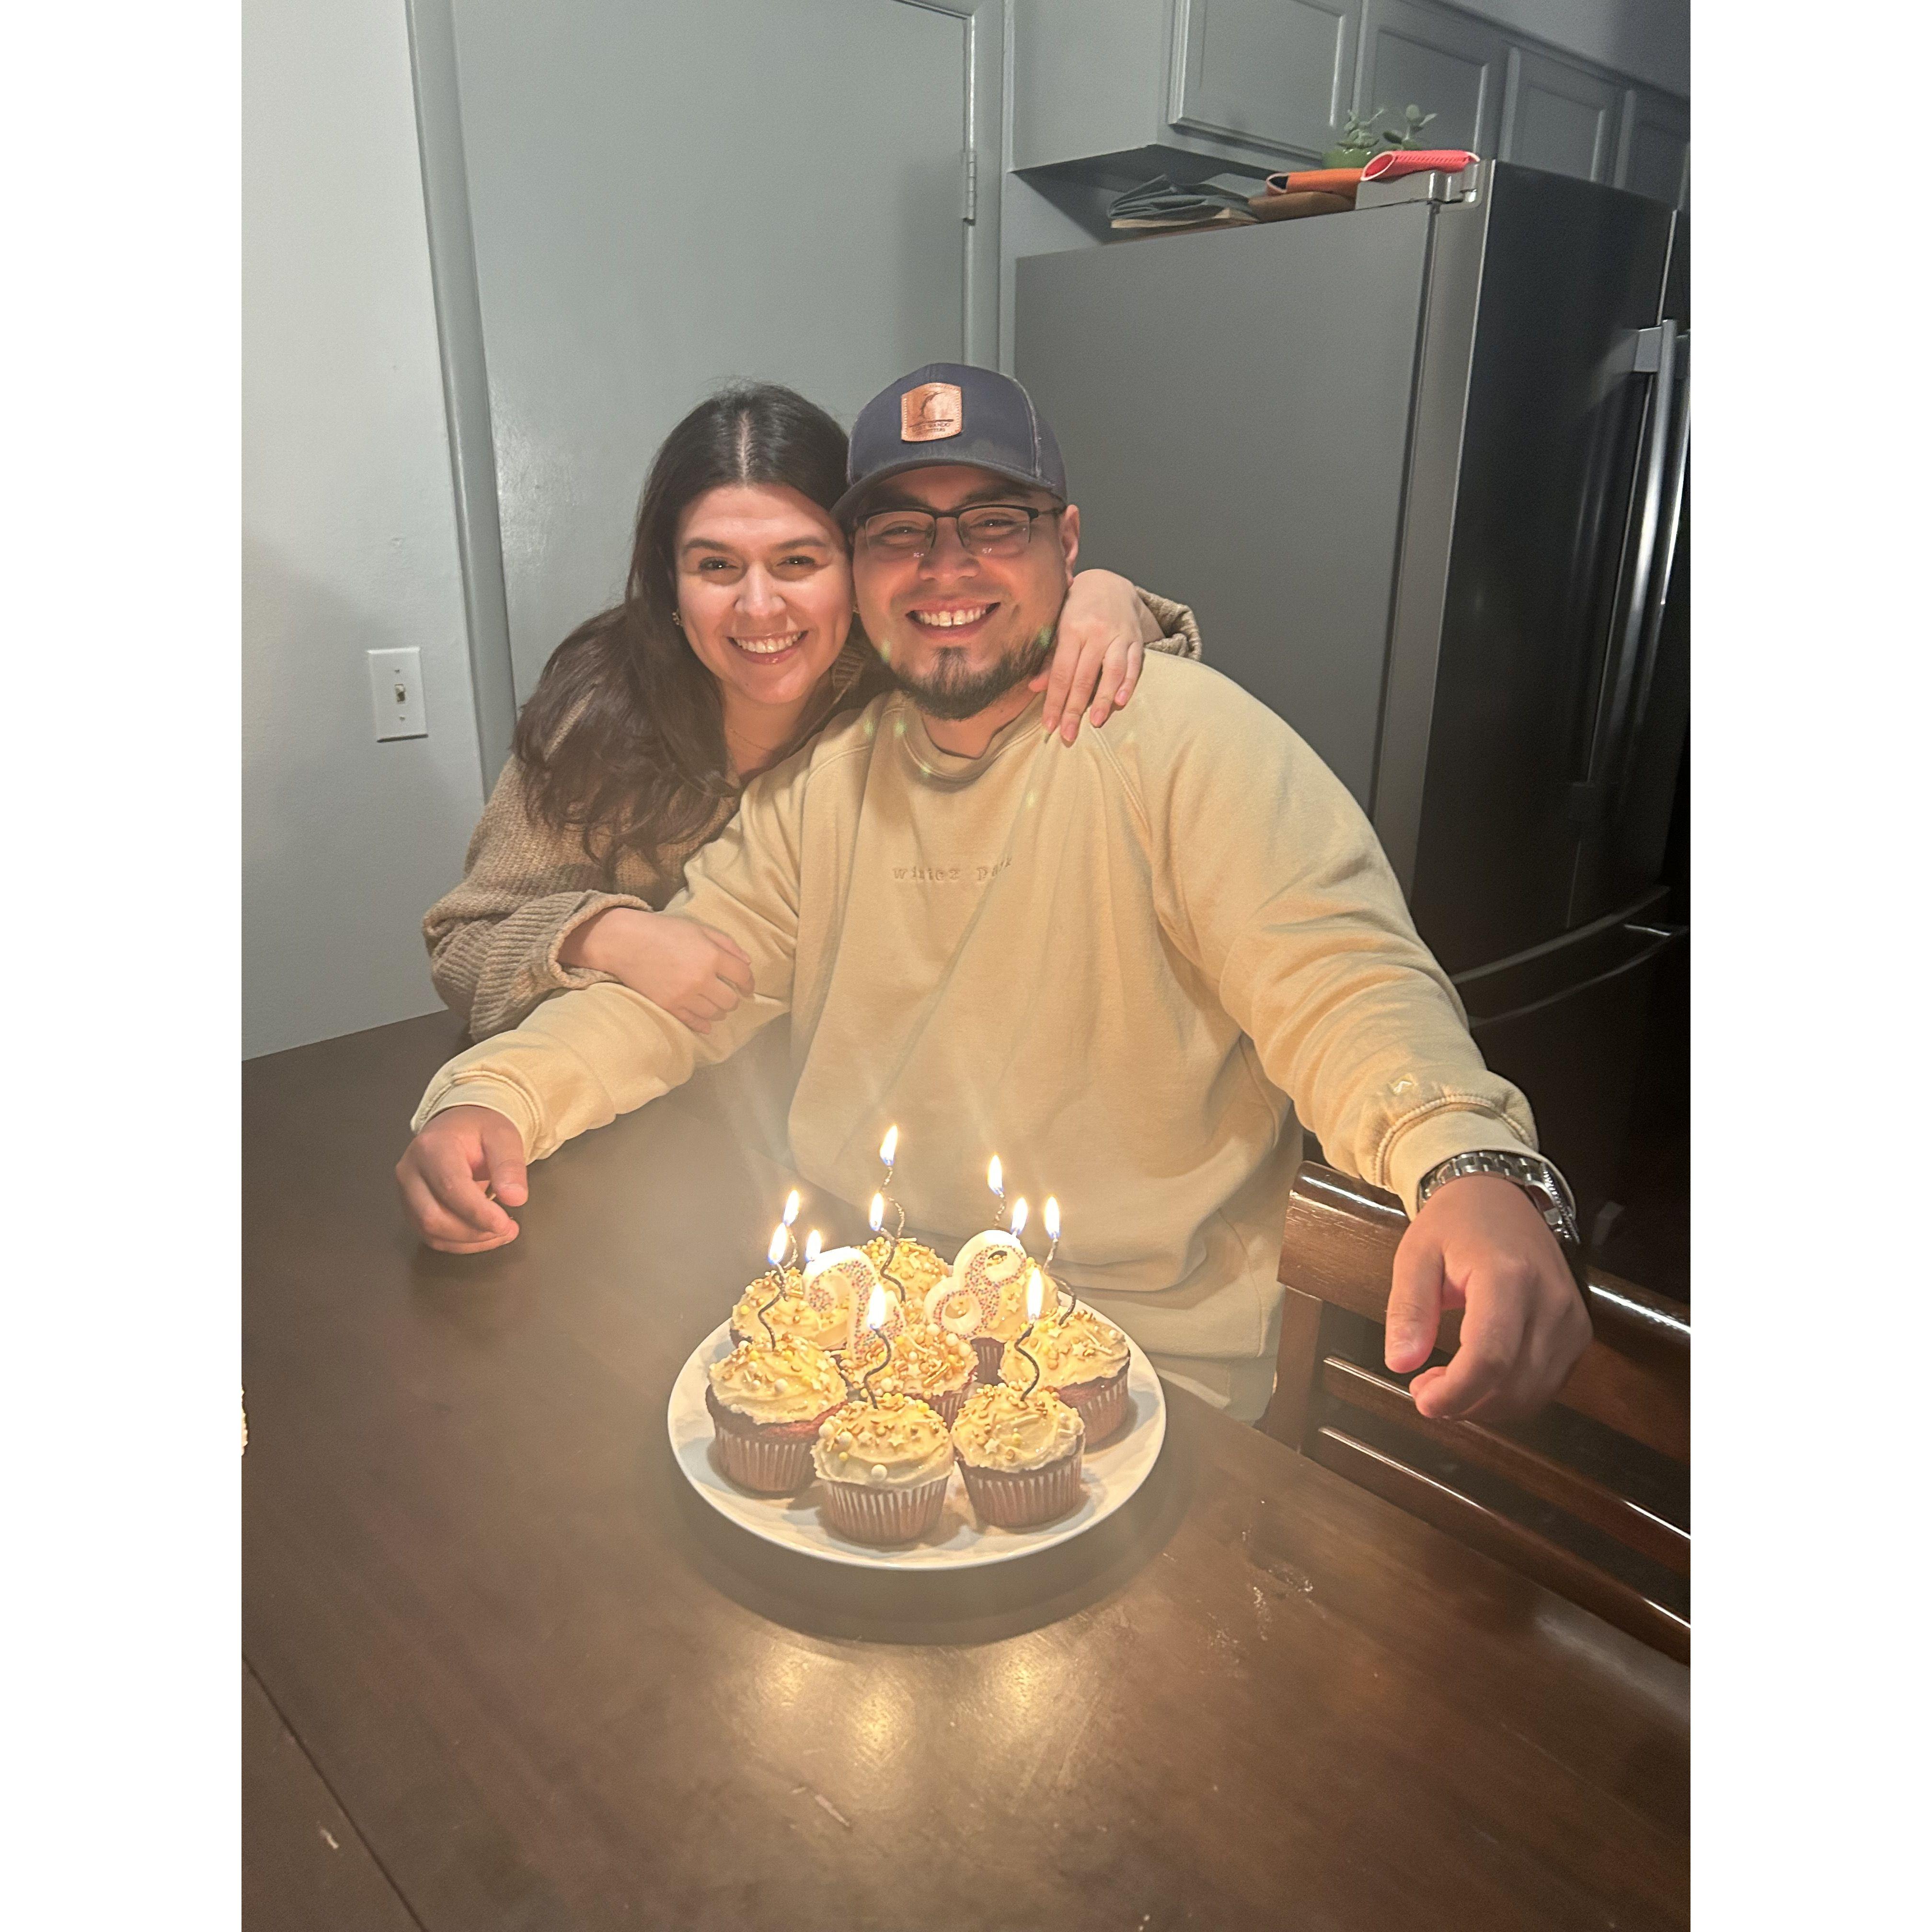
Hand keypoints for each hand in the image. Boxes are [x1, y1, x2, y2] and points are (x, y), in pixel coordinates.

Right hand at [395, 1104, 528, 1253]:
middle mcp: (410, 1171)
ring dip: (470, 1241)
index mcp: (432, 1147)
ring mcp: (406, 1192)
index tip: (504, 1223)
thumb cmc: (480, 1131)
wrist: (459, 1127)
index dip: (478, 1211)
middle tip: (508, 1229)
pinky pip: (432, 1236)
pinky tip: (484, 1235)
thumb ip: (510, 1166)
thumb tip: (515, 1198)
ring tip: (501, 1232)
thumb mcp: (503, 1137)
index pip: (450, 1187)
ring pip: (431, 1231)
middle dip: (474, 1231)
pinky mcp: (411, 1209)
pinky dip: (461, 1243)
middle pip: (433, 1216)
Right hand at [559, 907, 752, 1032]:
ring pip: (715, 1013)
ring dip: (719, 1011)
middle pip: (731, 1000)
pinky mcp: (669, 1006)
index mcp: (711, 955)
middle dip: (733, 998)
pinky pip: (694, 1022)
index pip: (742, 976)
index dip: (749, 983)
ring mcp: (684, 995)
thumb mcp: (699, 929)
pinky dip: (703, 1024)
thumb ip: (727, 944)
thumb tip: (747, 962)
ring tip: (715, 1004)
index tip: (747, 987)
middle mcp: (701, 978)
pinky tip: (706, 1022)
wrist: (624, 942)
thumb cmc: (663, 931)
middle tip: (729, 995)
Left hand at [1030, 568, 1154, 743]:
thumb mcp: (1058, 625)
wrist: (1110, 583)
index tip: (1049, 726)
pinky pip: (1134, 664)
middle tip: (1068, 734)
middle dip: (1075, 708)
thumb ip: (1050, 657)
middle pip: (1084, 677)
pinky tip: (1121, 701)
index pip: (1062, 673)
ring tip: (1096, 722)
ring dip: (1104, 699)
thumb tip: (1035, 687)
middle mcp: (1097, 633)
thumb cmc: (1077, 608)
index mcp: (1072, 629)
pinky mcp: (1136, 639)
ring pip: (1112, 671)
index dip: (1055, 701)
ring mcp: (1119, 636)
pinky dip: (1129, 683)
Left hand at [1385, 1174, 1591, 1422]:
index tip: (1424, 1402)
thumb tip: (1400, 1362)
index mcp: (1508, 1276)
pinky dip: (1510, 1394)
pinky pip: (1546, 1384)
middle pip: (1514, 1384)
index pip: (1490, 1356)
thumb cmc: (1456, 1222)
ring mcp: (1571, 1318)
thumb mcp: (1416, 1255)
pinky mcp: (1578, 1331)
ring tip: (1448, 1383)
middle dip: (1465, 1402)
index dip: (1456, 1392)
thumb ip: (1408, 1309)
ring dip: (1486, 1404)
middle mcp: (1550, 1300)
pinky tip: (1479, 1378)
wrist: (1500, 1196)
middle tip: (1426, 1391)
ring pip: (1533, 1393)